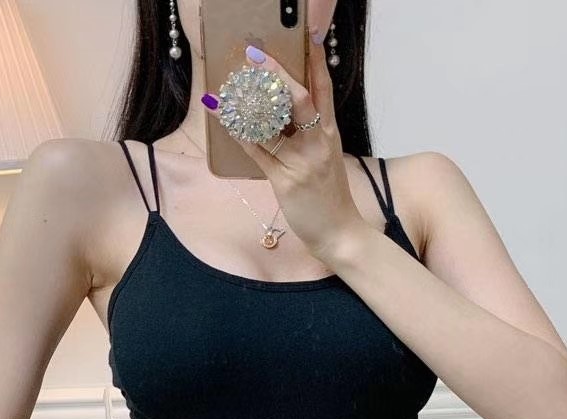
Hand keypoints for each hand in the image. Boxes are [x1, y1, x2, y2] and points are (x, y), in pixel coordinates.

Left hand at [201, 24, 369, 264]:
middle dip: (276, 74)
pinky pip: (259, 152)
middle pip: (299, 98)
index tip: (307, 35)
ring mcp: (302, 161)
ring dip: (248, 103)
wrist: (339, 233)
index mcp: (329, 133)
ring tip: (227, 87)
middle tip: (254, 53)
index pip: (324, 89)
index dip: (315, 61)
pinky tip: (227, 120)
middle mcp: (318, 142)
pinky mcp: (286, 181)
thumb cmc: (330, 197)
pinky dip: (241, 135)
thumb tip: (282, 116)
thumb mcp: (325, 159)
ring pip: (273, 124)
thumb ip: (309, 136)